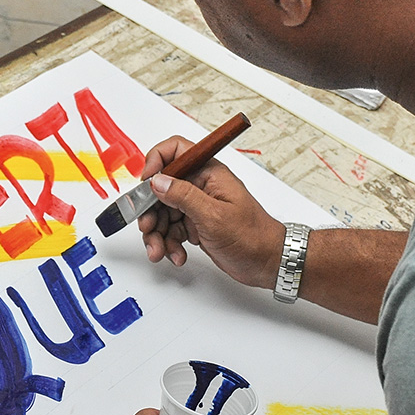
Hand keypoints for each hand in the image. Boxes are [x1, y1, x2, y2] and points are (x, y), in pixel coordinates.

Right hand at [137, 135, 284, 287]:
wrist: (268, 263)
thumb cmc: (252, 237)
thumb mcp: (214, 216)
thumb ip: (183, 196)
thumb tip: (157, 181)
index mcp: (209, 173)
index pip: (175, 151)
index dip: (155, 163)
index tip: (146, 184)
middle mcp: (201, 186)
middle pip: (161, 187)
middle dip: (150, 210)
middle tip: (148, 228)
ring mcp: (197, 206)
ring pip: (163, 212)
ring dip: (157, 234)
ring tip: (160, 251)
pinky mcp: (196, 224)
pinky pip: (171, 230)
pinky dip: (169, 243)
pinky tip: (178, 255)